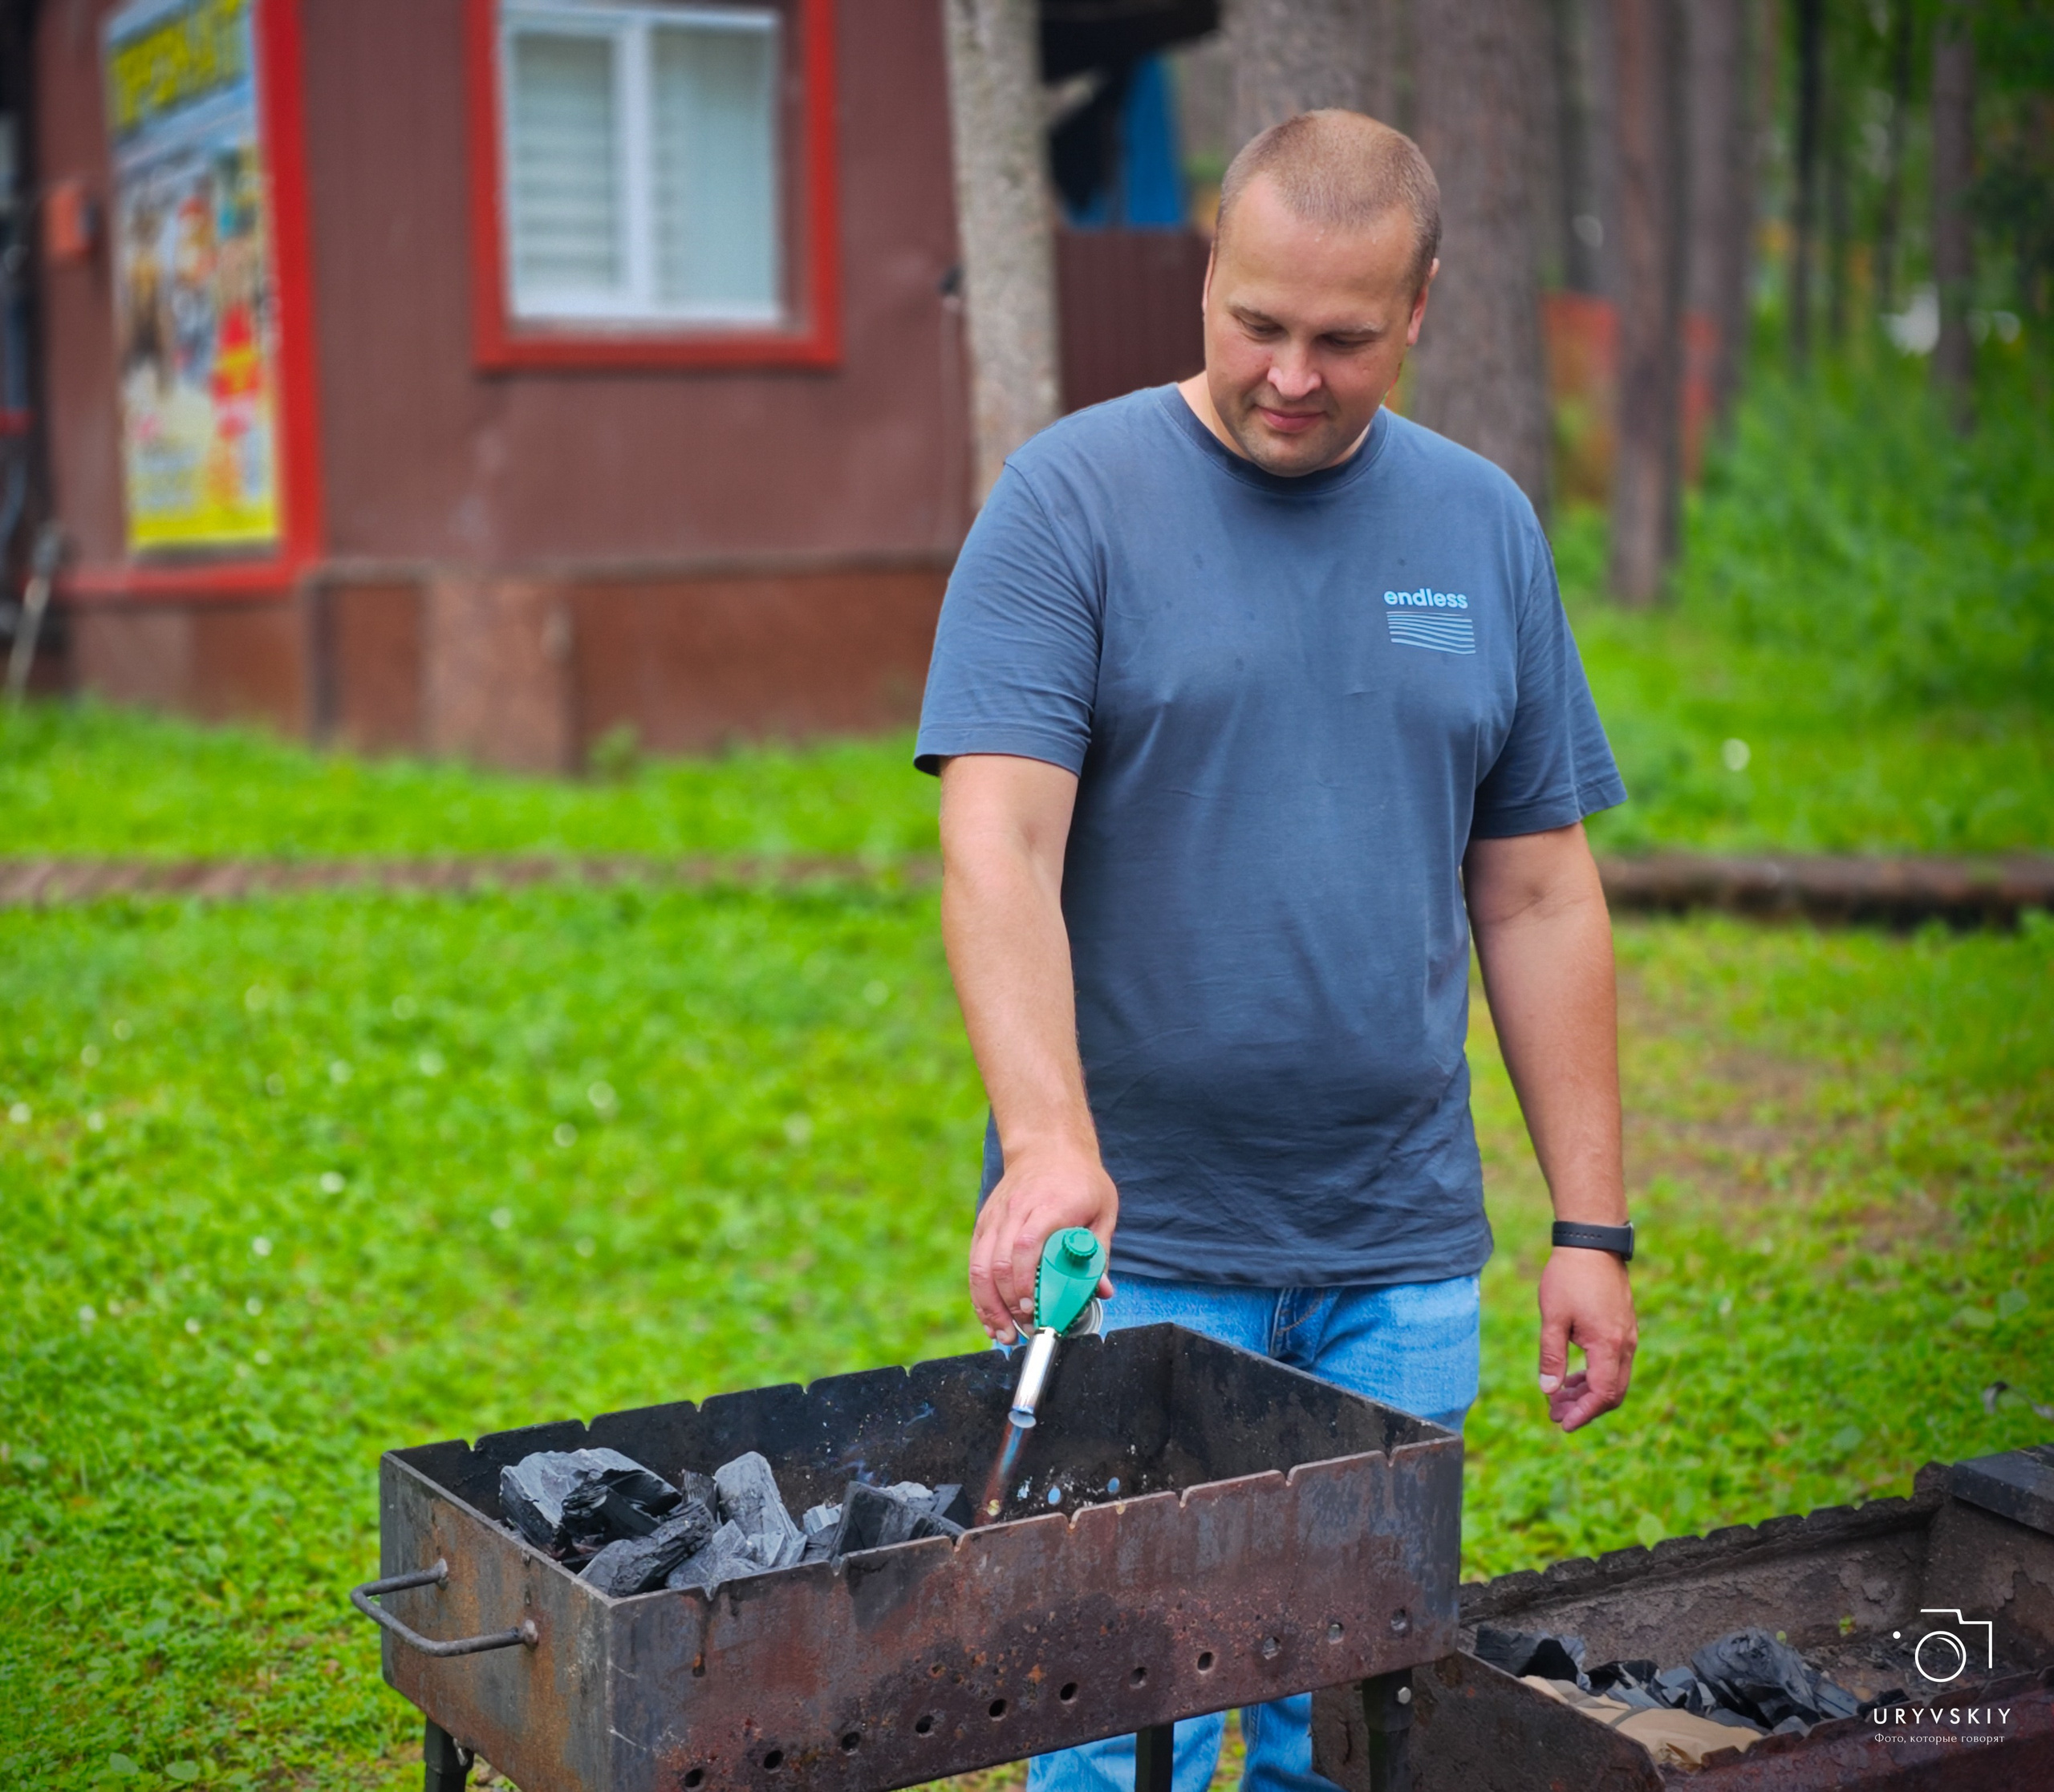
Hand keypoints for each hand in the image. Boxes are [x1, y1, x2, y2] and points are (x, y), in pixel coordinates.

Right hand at [967, 1145, 1116, 1343]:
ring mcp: (996, 1217)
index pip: (1026, 1246)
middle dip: (1008, 1304)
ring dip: (988, 1305)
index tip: (1034, 1309)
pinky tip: (989, 1316)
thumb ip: (1099, 1252)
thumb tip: (1103, 1290)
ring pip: (980, 1266)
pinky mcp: (985, 1223)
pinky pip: (975, 1262)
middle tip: (1025, 1329)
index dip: (1024, 1281)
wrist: (1047, 1146)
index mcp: (1049, 1206)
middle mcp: (1016, 1211)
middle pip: (998, 1262)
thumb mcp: (1103, 1210)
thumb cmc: (1079, 1179)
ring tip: (1002, 1333)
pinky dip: (979, 1293)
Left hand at [1536, 1247, 1636, 1431]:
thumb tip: (1548, 1391)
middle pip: (1612, 1392)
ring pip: (1613, 1378)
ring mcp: (1627, 1335)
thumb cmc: (1569, 1277)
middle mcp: (1624, 1344)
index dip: (1582, 1413)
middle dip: (1584, 1408)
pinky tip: (1571, 1377)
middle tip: (1554, 1414)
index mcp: (1608, 1345)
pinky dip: (1594, 1375)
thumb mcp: (1553, 1318)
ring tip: (1557, 1398)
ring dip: (1587, 1392)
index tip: (1561, 1424)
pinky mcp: (1622, 1327)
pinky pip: (1613, 1363)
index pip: (1602, 1394)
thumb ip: (1551, 1356)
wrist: (1592, 1242)